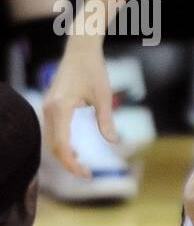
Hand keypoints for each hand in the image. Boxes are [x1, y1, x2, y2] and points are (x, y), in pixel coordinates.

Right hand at [43, 35, 117, 175]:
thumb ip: (106, 120)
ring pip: (50, 140)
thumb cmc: (94, 70)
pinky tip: (75, 152)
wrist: (80, 51)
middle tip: (88, 175)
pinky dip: (60, 145)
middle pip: (53, 146)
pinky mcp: (50, 106)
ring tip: (82, 166)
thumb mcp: (104, 96)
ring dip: (63, 155)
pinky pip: (52, 132)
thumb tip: (113, 142)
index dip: (72, 164)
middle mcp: (49, 109)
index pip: (62, 145)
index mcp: (60, 108)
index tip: (87, 174)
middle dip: (68, 163)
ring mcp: (47, 107)